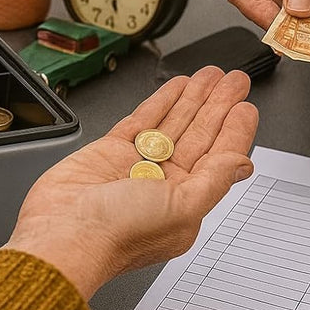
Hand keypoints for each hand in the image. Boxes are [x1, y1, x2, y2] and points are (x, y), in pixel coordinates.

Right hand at [5, 67, 258, 299]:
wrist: (64, 233)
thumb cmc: (119, 234)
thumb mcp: (182, 209)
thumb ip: (215, 181)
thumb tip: (243, 165)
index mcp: (185, 204)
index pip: (218, 160)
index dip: (234, 131)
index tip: (246, 107)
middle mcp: (162, 185)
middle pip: (199, 136)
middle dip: (218, 106)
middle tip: (235, 80)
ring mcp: (136, 166)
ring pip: (173, 124)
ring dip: (193, 99)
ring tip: (210, 76)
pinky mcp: (109, 152)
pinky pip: (141, 122)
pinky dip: (160, 103)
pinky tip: (175, 87)